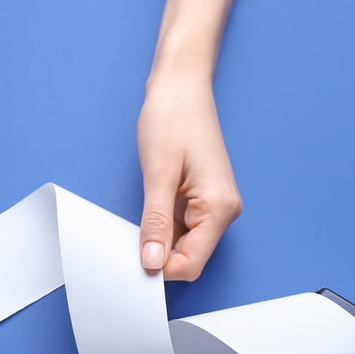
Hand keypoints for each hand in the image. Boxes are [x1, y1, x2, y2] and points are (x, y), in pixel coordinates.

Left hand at [137, 71, 242, 281]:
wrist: (181, 86)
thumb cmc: (172, 119)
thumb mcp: (158, 175)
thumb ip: (155, 223)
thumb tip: (151, 264)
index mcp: (220, 207)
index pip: (191, 264)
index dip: (160, 268)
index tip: (131, 259)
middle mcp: (224, 211)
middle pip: (189, 258)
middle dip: (159, 254)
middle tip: (130, 233)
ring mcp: (216, 206)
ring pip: (183, 244)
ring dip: (159, 238)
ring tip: (143, 209)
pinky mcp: (204, 200)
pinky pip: (182, 228)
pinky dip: (163, 226)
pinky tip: (151, 207)